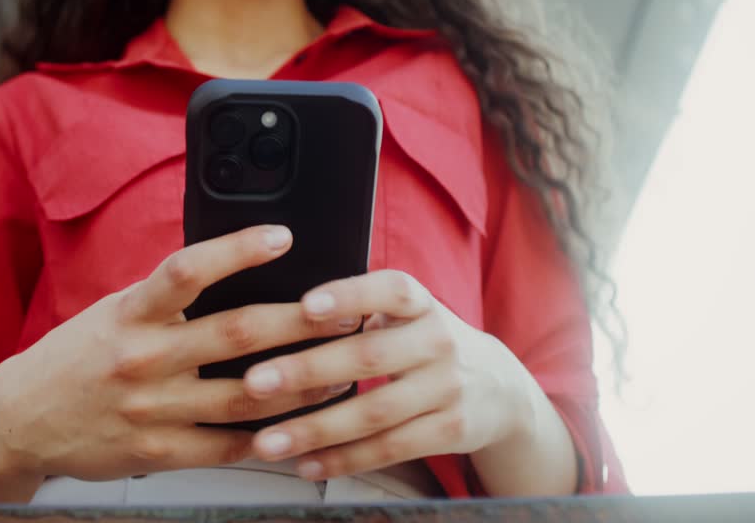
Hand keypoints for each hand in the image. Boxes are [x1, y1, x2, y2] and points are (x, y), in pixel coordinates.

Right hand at [0, 225, 360, 481]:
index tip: (283, 235)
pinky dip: (269, 435)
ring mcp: (152, 409)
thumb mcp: (116, 311)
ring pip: (245, 397)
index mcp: (131, 313)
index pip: (188, 270)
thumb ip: (168, 296)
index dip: (238, 250)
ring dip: (302, 383)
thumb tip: (235, 267)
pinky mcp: (158, 452)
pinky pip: (227, 445)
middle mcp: (142, 358)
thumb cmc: (78, 356)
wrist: (21, 420)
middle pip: (236, 334)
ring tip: (342, 369)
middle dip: (300, 321)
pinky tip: (302, 423)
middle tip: (346, 309)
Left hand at [239, 270, 535, 479]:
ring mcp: (447, 388)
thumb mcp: (408, 314)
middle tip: (255, 381)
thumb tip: (283, 313)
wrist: (500, 388)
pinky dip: (343, 459)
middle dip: (307, 370)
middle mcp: (438, 341)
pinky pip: (389, 448)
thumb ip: (360, 309)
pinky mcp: (450, 431)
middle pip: (369, 356)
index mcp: (422, 304)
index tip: (305, 305)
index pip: (390, 290)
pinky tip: (305, 464)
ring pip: (374, 412)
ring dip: (315, 429)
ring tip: (266, 442)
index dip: (349, 295)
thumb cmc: (424, 343)